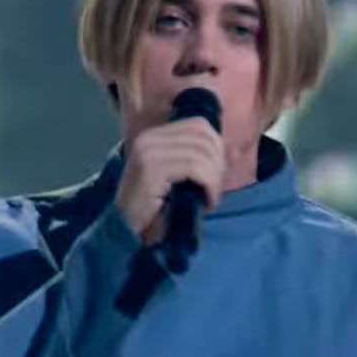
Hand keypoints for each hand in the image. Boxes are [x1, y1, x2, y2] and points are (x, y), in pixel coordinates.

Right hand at [114, 117, 224, 244]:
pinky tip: (207, 202)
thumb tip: (232, 152)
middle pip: (203, 137)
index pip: (199, 125)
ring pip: (202, 152)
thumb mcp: (177, 178)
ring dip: (214, 178)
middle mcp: (149, 138)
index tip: (216, 174)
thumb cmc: (154, 208)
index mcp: (154, 135)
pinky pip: (195, 168)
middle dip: (218, 163)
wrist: (124, 230)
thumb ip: (197, 161)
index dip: (216, 147)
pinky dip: (209, 185)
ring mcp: (148, 152)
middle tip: (214, 189)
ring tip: (210, 198)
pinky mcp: (151, 169)